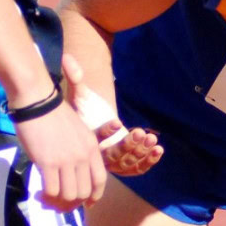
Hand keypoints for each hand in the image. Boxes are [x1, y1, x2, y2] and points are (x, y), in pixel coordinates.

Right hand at [13, 83, 106, 210]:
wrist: (38, 102)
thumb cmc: (55, 114)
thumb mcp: (78, 132)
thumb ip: (79, 153)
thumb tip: (72, 175)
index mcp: (92, 148)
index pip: (100, 180)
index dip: (95, 196)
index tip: (87, 204)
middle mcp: (83, 156)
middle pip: (84, 192)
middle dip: (72, 202)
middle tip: (59, 201)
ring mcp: (66, 160)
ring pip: (69, 195)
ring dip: (57, 201)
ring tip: (47, 198)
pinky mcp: (48, 163)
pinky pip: (51, 190)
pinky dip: (45, 196)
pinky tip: (39, 192)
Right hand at [61, 54, 164, 176]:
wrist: (93, 126)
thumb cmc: (86, 111)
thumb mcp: (80, 94)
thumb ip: (76, 78)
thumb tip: (67, 57)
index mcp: (86, 140)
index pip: (95, 138)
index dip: (106, 131)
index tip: (117, 122)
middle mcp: (97, 155)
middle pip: (112, 155)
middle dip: (128, 145)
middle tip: (139, 133)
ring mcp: (112, 163)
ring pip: (126, 163)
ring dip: (140, 152)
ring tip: (151, 139)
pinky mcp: (125, 166)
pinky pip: (136, 168)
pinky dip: (148, 161)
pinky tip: (158, 150)